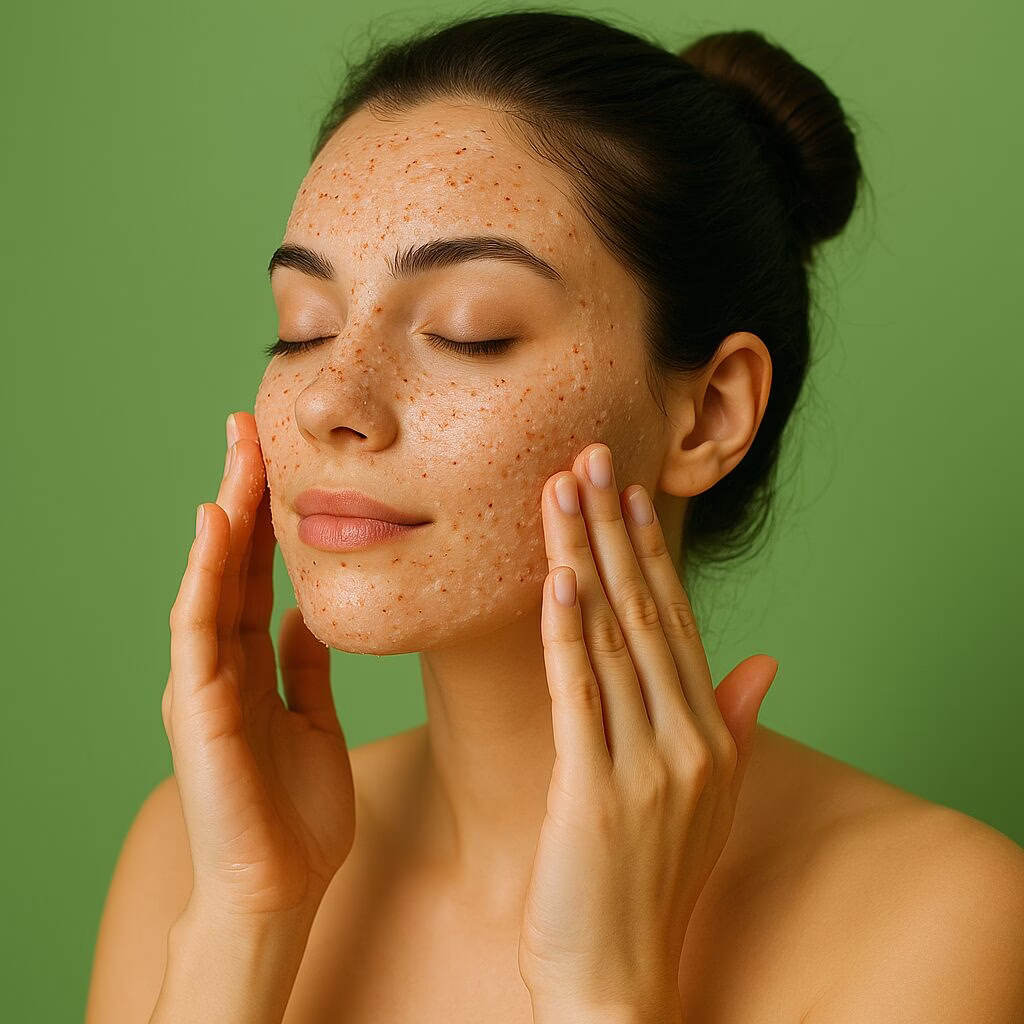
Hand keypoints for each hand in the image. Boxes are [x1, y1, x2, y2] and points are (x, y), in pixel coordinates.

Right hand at [163, 410, 355, 921]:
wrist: (280, 885)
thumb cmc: (297, 810)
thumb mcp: (311, 717)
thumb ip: (302, 665)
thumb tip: (304, 613)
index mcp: (250, 664)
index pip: (253, 574)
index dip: (266, 515)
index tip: (280, 458)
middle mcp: (219, 663)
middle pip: (228, 563)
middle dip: (240, 494)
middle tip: (250, 426)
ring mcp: (203, 683)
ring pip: (209, 581)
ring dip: (223, 516)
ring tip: (237, 452)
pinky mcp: (197, 707)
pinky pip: (197, 628)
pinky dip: (201, 574)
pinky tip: (212, 525)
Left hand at [517, 442, 777, 1014]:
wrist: (619, 979)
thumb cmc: (651, 883)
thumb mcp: (707, 799)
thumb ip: (734, 722)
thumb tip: (766, 660)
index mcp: (708, 735)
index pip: (678, 622)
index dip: (651, 553)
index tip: (628, 492)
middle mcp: (687, 739)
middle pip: (646, 613)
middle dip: (613, 531)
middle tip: (591, 457)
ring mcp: (646, 765)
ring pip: (612, 639)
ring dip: (583, 558)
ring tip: (562, 491)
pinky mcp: (595, 792)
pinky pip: (580, 695)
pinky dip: (568, 633)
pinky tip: (558, 578)